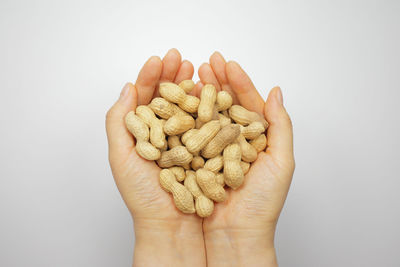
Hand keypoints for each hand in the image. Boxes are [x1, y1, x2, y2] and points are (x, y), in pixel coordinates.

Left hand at [105, 49, 204, 266]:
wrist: (172, 225)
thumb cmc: (143, 196)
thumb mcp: (121, 156)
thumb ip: (119, 121)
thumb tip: (127, 88)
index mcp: (140, 132)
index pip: (143, 98)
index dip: (150, 76)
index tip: (158, 59)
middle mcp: (161, 133)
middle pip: (165, 97)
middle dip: (171, 76)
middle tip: (178, 58)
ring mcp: (182, 139)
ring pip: (185, 107)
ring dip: (189, 86)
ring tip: (195, 70)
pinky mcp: (202, 149)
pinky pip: (203, 124)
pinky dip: (205, 107)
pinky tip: (208, 93)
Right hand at [196, 52, 294, 266]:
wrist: (234, 235)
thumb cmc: (262, 204)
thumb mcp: (281, 162)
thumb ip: (281, 126)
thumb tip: (277, 92)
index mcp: (255, 138)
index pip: (248, 103)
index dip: (239, 81)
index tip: (228, 63)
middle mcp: (233, 140)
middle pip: (224, 104)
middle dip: (217, 81)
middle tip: (208, 62)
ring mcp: (212, 149)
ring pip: (206, 115)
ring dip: (199, 94)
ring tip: (192, 74)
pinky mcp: (195, 159)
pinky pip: (190, 134)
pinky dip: (185, 117)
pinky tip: (180, 101)